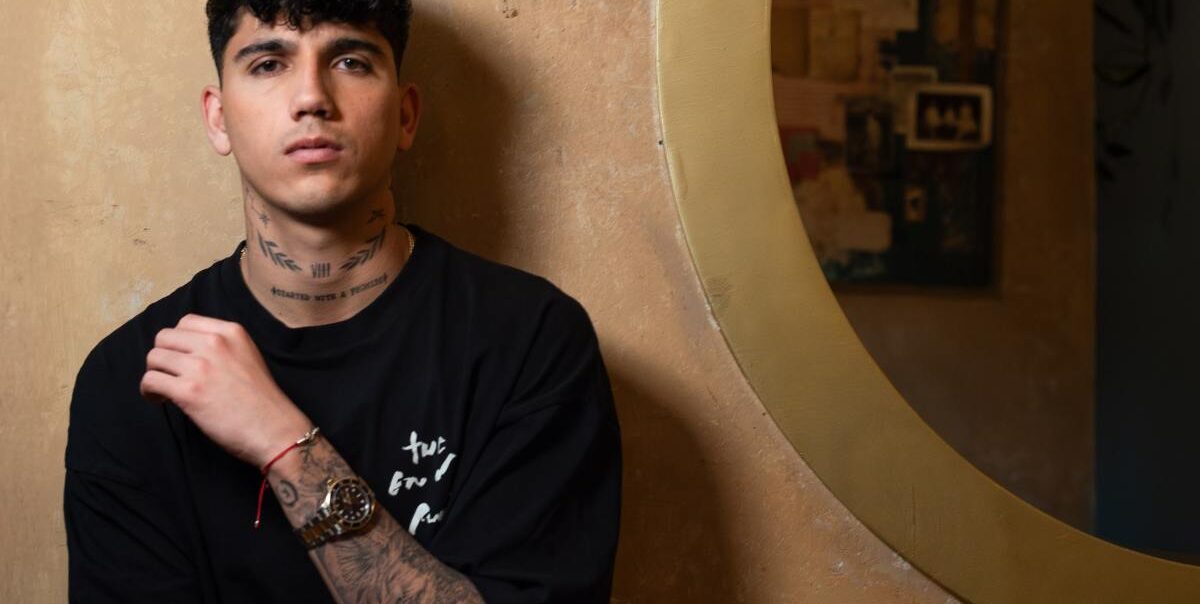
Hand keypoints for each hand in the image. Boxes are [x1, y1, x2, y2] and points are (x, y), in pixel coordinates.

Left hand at [140, 313, 310, 467]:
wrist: (275, 429)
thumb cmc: (263, 400)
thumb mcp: (248, 357)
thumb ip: (222, 347)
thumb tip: (188, 352)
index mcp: (232, 332)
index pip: (186, 322)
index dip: (178, 341)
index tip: (182, 357)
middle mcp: (215, 343)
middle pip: (164, 337)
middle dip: (163, 356)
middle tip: (170, 375)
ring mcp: (201, 366)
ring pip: (154, 357)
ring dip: (154, 374)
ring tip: (164, 390)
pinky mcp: (189, 391)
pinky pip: (150, 380)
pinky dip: (149, 391)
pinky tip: (160, 400)